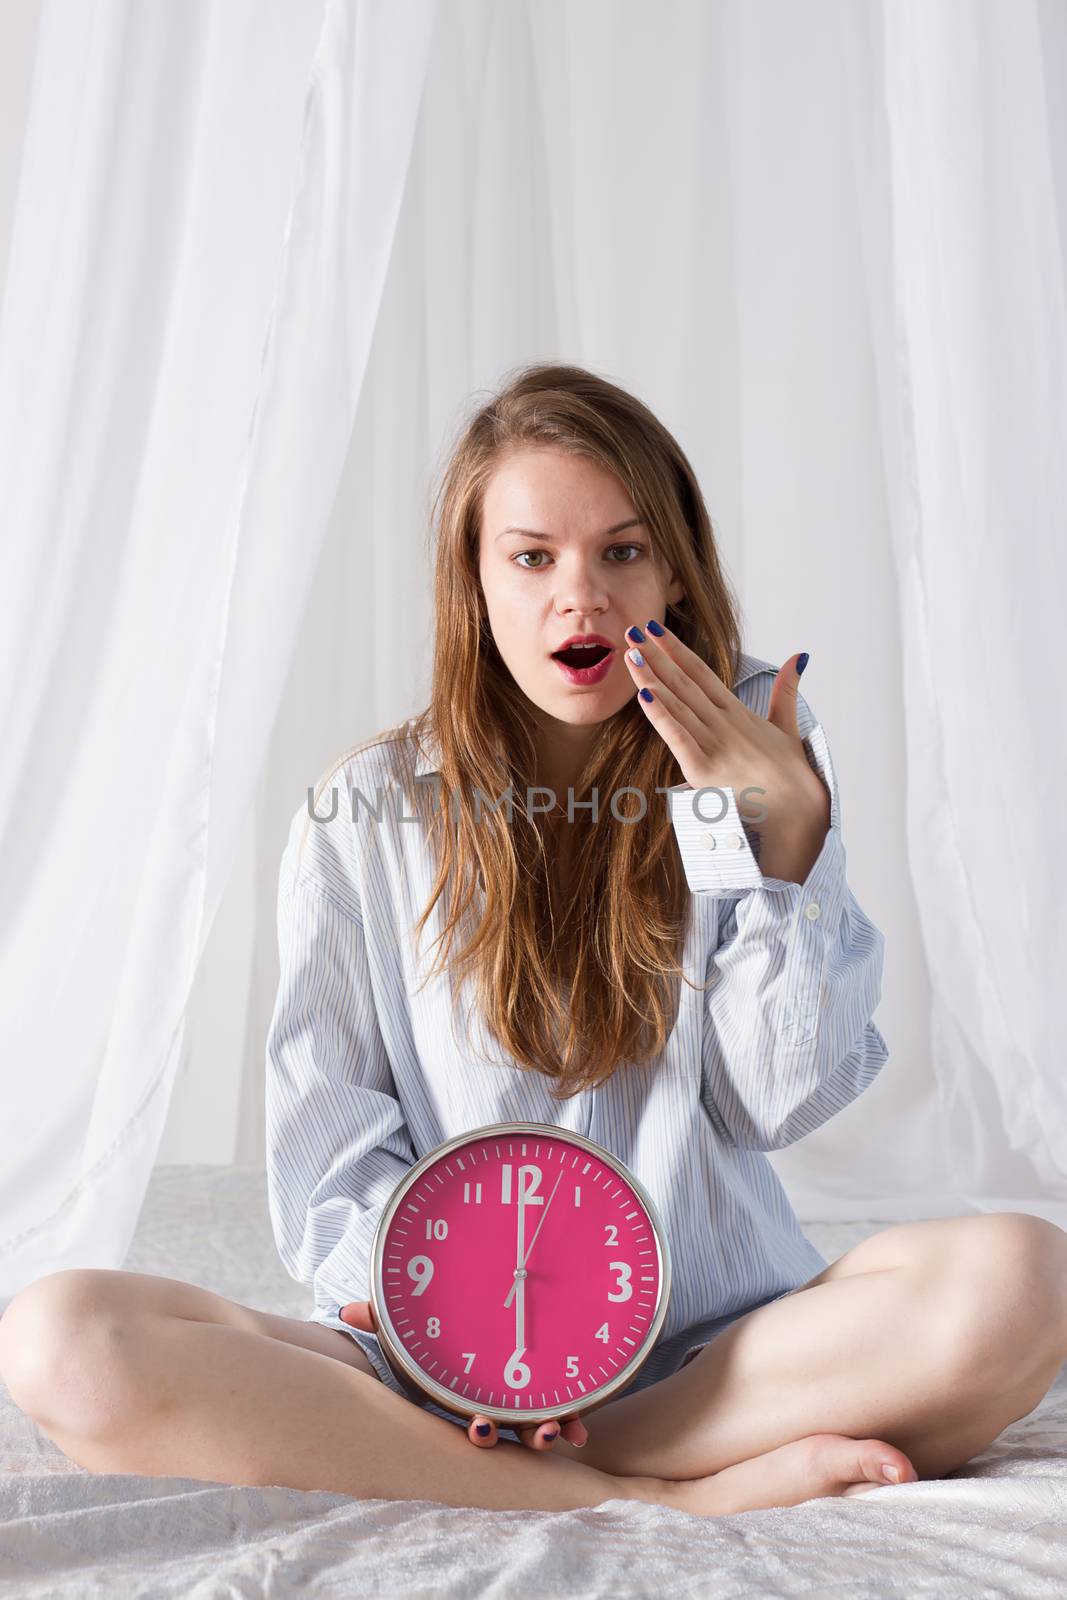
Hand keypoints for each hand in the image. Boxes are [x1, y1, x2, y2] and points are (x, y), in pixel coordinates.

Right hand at [338, 1300, 589, 1451]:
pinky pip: (566, 1406)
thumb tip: (348, 1310)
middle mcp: (493, 1404)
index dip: (479, 1429)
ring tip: (556, 1430)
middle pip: (509, 1430)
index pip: (471, 1418)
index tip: (481, 1428)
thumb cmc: (440, 1329)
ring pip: (536, 1427)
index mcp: (462, 1395)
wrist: (494, 1296)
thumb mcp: (414, 1325)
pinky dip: (574, 1418)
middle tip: (538, 1432)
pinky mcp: (552, 1385)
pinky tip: (580, 1424)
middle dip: (519, 1438)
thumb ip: (385, 1319)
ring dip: (546, 1435)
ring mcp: (523, 1398)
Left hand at [624, 621, 829, 858]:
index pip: (701, 673)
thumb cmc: (793, 774)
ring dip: (651, 678)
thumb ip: (786, 690)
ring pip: (677, 704)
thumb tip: (799, 657)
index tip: (655, 631)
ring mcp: (714, 745)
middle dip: (656, 656)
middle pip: (683, 682)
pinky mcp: (705, 770)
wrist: (800, 812)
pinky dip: (661, 716)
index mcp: (738, 712)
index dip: (676, 650)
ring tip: (630, 655)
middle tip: (632, 630)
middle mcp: (724, 723)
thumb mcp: (788, 725)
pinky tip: (643, 695)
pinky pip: (678, 737)